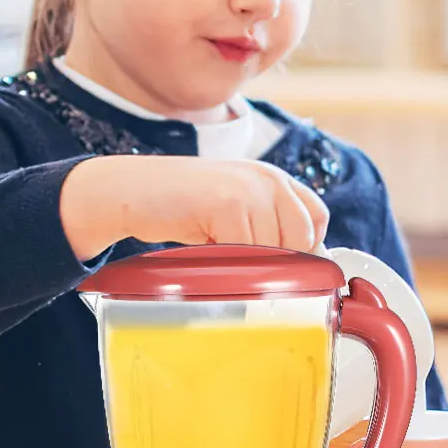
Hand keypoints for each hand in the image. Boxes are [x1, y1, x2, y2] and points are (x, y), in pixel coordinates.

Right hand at [60, 155, 329, 261]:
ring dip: (250, 264)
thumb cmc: (184, 206)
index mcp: (274, 178)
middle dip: (279, 262)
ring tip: (220, 254)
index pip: (316, 217)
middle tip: (246, 266)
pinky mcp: (227, 203)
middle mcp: (268, 178)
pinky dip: (230, 263)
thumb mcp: (236, 208)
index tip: (286, 267)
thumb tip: (302, 268)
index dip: (306, 247)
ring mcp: (249, 188)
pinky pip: (247, 251)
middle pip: (302, 238)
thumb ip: (268, 225)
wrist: (132, 190)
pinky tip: (208, 251)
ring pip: (275, 249)